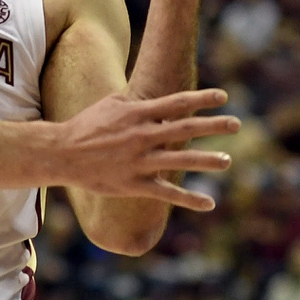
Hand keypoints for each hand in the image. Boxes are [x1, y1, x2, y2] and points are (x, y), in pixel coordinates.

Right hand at [56, 88, 239, 210]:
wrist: (62, 152)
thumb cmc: (86, 125)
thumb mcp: (110, 105)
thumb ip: (137, 103)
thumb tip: (160, 100)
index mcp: (136, 114)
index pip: (177, 103)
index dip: (202, 99)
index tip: (224, 96)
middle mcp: (142, 136)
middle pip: (186, 128)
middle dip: (214, 126)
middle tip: (237, 124)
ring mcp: (139, 161)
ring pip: (181, 160)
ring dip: (208, 160)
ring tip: (228, 160)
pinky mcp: (134, 184)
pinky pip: (167, 193)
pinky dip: (189, 199)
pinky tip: (209, 202)